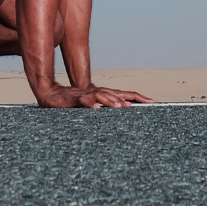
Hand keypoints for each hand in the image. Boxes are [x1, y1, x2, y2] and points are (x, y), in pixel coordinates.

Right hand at [38, 84, 155, 108]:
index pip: (126, 94)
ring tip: (123, 107)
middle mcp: (99, 93)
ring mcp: (88, 95)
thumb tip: (124, 112)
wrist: (52, 96)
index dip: (140, 97)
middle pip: (119, 93)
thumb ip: (107, 110)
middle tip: (147, 103)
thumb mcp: (94, 107)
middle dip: (133, 97)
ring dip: (113, 100)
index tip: (154, 102)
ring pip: (103, 95)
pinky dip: (91, 104)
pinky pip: (84, 101)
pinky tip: (97, 109)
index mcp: (106, 95)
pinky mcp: (76, 99)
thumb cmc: (74, 103)